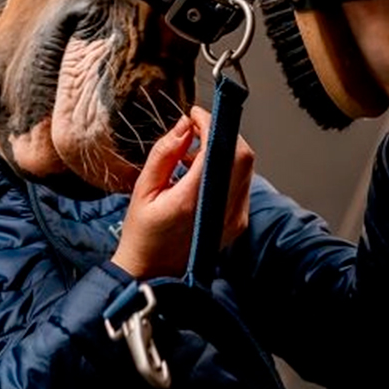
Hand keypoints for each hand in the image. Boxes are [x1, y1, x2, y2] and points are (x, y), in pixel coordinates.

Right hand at [110, 107, 254, 278]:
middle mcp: (220, 210)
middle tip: (197, 127)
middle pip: (241, 156)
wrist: (153, 274)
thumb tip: (184, 125)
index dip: (210, 124)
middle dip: (222, 133)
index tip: (196, 114)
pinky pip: (242, 183)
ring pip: (245, 168)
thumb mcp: (143, 189)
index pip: (216, 149)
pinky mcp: (237, 222)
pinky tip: (201, 170)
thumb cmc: (143, 234)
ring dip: (225, 149)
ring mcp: (233, 218)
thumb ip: (164, 153)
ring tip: (194, 149)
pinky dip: (226, 168)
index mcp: (192, 201)